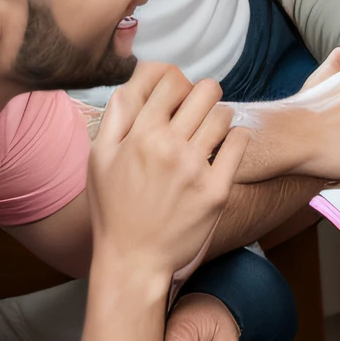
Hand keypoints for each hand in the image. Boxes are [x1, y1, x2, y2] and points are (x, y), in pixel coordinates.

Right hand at [88, 64, 249, 283]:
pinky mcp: (217, 189)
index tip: (175, 98)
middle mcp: (169, 147)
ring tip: (207, 134)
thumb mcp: (99, 159)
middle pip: (206, 90)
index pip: (171, 80)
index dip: (176, 84)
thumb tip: (134, 80)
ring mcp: (196, 168)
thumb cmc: (114, 209)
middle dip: (202, 96)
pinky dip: (235, 139)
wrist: (132, 260)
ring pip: (224, 114)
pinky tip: (223, 149)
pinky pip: (240, 142)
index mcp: (140, 136)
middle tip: (196, 113)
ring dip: (218, 119)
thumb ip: (117, 115)